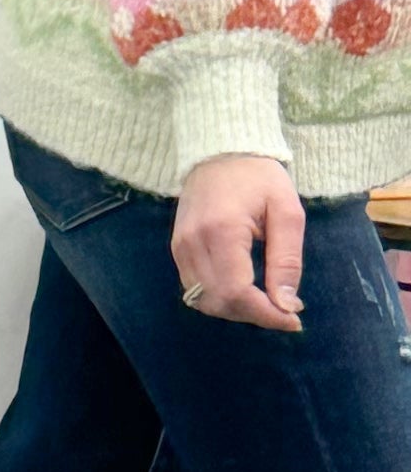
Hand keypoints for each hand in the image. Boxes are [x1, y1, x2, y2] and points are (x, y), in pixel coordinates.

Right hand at [172, 153, 304, 331]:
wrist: (220, 152)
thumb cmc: (259, 177)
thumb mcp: (287, 212)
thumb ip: (287, 260)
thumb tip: (287, 304)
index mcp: (222, 231)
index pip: (237, 292)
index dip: (265, 314)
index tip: (293, 319)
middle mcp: (193, 243)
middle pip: (218, 302)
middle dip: (254, 315)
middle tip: (284, 311)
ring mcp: (180, 246)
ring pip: (203, 300)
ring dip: (236, 310)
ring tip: (265, 302)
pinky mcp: (177, 248)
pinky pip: (194, 288)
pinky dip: (220, 298)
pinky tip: (243, 290)